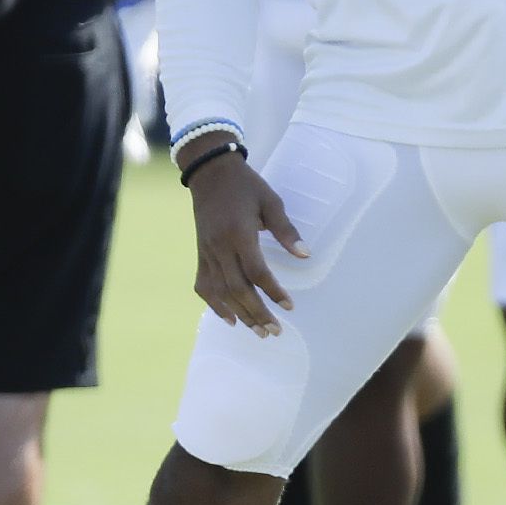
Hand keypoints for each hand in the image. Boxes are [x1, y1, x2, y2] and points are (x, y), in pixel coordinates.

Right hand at [187, 146, 305, 333]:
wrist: (210, 172)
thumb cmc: (245, 185)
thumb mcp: (271, 202)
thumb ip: (285, 231)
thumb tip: (305, 256)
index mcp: (239, 234)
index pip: (256, 272)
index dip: (273, 292)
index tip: (289, 306)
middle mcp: (220, 247)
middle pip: (237, 289)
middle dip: (257, 313)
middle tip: (275, 331)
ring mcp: (207, 252)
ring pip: (220, 292)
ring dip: (239, 314)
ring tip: (258, 331)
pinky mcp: (200, 254)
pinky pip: (204, 285)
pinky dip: (214, 305)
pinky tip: (228, 318)